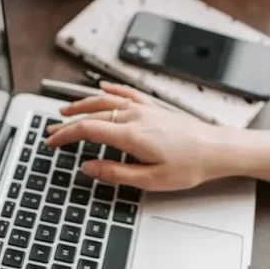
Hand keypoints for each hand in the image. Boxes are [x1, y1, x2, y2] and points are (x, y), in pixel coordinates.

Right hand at [45, 82, 225, 191]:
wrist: (218, 149)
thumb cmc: (190, 165)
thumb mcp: (150, 180)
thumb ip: (115, 173)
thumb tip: (89, 167)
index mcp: (131, 135)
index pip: (87, 130)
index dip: (65, 135)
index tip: (51, 142)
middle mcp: (136, 117)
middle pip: (92, 114)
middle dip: (68, 122)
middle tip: (52, 131)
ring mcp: (146, 109)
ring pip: (106, 101)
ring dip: (83, 104)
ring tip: (66, 111)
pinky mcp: (155, 108)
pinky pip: (128, 94)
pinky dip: (111, 90)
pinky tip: (103, 88)